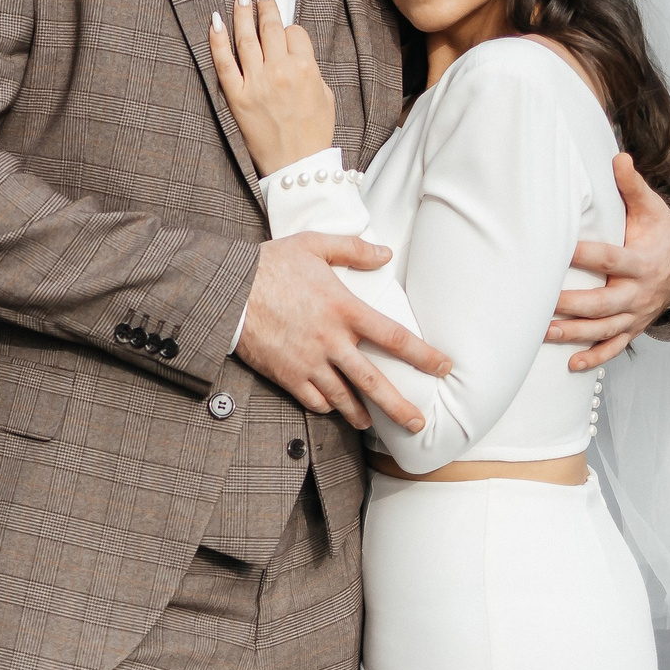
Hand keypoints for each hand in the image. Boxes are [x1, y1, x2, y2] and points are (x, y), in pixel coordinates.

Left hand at [208, 0, 335, 175]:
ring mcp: (256, 83)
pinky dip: (218, 40)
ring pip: (246, 38)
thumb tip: (294, 51)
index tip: (285, 30)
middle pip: (270, 28)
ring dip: (242, 12)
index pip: (294, 33)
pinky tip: (216, 20)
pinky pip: (223, 62)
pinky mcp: (236, 97)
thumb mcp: (325, 95)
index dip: (289, 29)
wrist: (297, 165)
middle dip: (265, 5)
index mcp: (306, 69)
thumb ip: (311, 69)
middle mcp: (280, 71)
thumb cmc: (314, 133)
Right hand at [236, 234, 451, 431]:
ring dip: (362, 415)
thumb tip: (386, 254)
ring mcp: (308, 362)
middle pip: (374, 383)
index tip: (443, 368)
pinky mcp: (286, 375)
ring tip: (374, 424)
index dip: (424, 356)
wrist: (226, 288)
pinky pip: (313, 400)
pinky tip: (334, 408)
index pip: (395, 338)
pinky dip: (327, 407)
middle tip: (417, 424)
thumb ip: (353, 249)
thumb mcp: (313, 245)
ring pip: (344, 399)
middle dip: (399, 407)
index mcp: (344, 309)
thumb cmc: (270, 263)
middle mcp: (331, 341)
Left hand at [549, 153, 669, 369]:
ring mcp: (637, 313)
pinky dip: (595, 358)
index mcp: (642, 261)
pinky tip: (571, 364)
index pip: (611, 259)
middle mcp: (639, 292)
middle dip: (573, 305)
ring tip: (544, 333)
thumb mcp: (652, 208)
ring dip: (574, 334)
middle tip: (541, 303)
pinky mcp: (634, 327)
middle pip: (604, 303)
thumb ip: (632, 186)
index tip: (559, 250)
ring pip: (604, 329)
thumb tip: (618, 156)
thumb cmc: (662, 234)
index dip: (586, 255)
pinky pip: (615, 346)